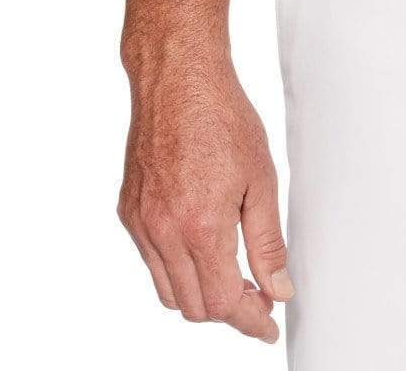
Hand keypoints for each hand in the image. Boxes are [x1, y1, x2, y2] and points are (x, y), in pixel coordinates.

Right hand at [118, 53, 292, 343]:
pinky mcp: (128, 212)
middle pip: (194, 307)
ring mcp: (141, 224)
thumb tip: (277, 288)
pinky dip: (176, 267)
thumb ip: (267, 242)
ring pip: (168, 291)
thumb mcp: (262, 179)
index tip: (267, 326)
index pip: (223, 303)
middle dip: (228, 310)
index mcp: (200, 227)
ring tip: (232, 273)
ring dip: (200, 292)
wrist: (178, 80)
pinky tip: (201, 244)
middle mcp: (163, 232)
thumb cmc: (222, 117)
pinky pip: (151, 261)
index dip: (249, 320)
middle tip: (258, 295)